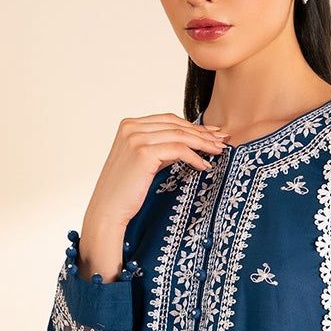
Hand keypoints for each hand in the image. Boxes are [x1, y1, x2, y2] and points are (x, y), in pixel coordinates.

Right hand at [77, 113, 229, 280]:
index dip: (193, 126)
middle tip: (223, 140)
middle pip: (176, 125)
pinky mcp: (143, 152)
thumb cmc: (125, 191)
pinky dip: (195, 156)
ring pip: (180, 135)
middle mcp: (131, 127)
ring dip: (203, 143)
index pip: (169, 120)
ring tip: (219, 151)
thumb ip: (162, 149)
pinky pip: (178, 149)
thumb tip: (188, 144)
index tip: (213, 133)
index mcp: (129, 125)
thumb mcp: (144, 163)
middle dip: (202, 132)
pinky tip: (204, 165)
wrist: (107, 211)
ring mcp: (136, 138)